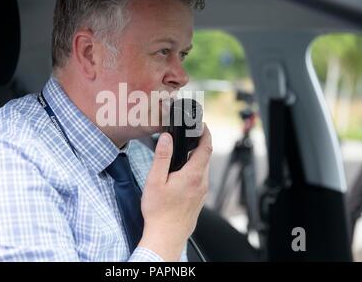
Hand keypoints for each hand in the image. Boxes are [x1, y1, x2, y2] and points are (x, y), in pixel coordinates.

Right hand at [138, 124, 211, 260]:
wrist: (166, 236)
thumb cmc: (159, 211)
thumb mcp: (155, 181)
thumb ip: (162, 157)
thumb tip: (167, 138)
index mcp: (193, 175)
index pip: (206, 147)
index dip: (206, 133)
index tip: (203, 125)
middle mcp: (202, 183)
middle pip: (205, 157)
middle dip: (199, 144)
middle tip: (188, 136)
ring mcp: (202, 193)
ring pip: (203, 169)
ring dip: (196, 158)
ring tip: (182, 154)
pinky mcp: (199, 200)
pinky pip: (200, 180)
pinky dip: (194, 170)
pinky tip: (181, 174)